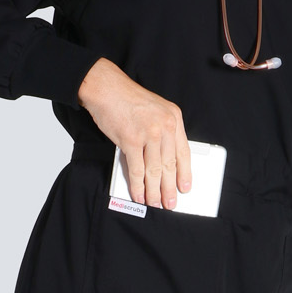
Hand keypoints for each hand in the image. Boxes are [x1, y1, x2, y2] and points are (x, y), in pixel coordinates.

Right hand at [76, 57, 191, 208]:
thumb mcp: (156, 110)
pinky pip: (137, 170)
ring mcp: (148, 133)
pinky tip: (139, 194)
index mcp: (174, 118)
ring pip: (154, 171)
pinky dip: (138, 186)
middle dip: (170, 188)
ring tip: (155, 203)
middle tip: (170, 203)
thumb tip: (164, 160)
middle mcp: (164, 126)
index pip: (184, 152)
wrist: (106, 88)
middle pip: (170, 165)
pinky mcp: (131, 141)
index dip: (184, 173)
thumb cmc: (127, 99)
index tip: (185, 187)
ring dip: (154, 191)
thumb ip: (163, 131)